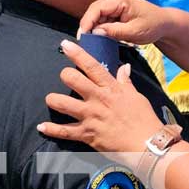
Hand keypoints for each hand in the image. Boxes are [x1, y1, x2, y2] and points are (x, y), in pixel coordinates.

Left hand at [38, 40, 162, 161]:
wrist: (147, 144)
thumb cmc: (144, 119)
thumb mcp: (136, 96)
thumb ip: (126, 82)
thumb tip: (123, 68)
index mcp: (111, 88)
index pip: (92, 66)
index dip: (77, 54)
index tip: (65, 45)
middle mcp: (98, 99)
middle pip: (72, 79)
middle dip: (65, 75)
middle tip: (65, 76)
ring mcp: (90, 116)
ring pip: (63, 103)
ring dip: (54, 100)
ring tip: (52, 100)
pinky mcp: (87, 134)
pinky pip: (64, 131)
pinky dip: (51, 129)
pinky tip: (42, 126)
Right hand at [78, 0, 169, 45]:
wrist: (164, 24)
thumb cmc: (153, 25)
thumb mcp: (134, 31)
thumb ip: (114, 31)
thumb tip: (95, 32)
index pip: (97, 8)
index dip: (87, 22)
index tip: (82, 35)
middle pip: (94, 11)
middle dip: (88, 25)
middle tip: (85, 41)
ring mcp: (115, 4)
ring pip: (97, 16)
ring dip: (95, 28)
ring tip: (93, 41)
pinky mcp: (116, 11)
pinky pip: (103, 19)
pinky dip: (101, 28)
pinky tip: (101, 38)